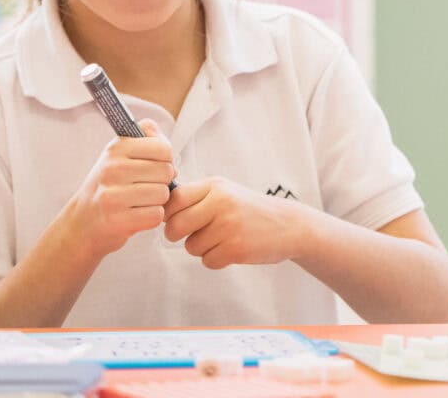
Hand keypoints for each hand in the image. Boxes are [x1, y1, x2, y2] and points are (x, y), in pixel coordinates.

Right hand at [66, 119, 175, 257]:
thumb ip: (142, 138)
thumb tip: (155, 130)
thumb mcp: (117, 157)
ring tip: (137, 202)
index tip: (152, 167)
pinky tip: (135, 216)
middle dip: (161, 182)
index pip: (163, 148)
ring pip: (163, 194)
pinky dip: (151, 218)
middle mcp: (112, 169)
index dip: (165, 160)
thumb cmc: (107, 187)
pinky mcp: (117, 221)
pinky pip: (156, 215)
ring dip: (156, 202)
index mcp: (116, 149)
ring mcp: (112, 196)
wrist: (80, 223)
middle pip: (166, 171)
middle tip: (143, 187)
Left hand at [163, 177, 303, 269]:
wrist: (288, 225)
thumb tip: (158, 206)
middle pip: (175, 226)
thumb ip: (195, 197)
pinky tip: (232, 249)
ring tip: (223, 239)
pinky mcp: (236, 249)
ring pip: (191, 246)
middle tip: (194, 234)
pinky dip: (216, 260)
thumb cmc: (249, 209)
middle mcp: (221, 203)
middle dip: (178, 235)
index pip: (173, 199)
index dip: (170, 213)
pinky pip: (207, 261)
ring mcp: (229, 226)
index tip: (179, 218)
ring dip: (202, 248)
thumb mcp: (225, 192)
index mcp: (215, 186)